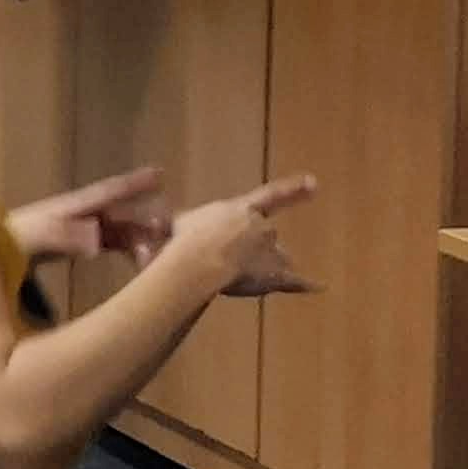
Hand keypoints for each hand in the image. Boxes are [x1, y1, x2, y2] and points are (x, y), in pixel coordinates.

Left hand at [13, 167, 174, 264]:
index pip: (107, 192)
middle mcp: (76, 216)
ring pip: (117, 230)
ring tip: (161, 250)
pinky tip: (139, 261)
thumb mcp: (32, 237)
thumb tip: (99, 240)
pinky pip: (107, 245)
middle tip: (175, 228)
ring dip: (139, 237)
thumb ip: (62, 236)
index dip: (133, 184)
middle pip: (119, 213)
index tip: (161, 174)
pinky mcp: (68, 249)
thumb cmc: (6, 243)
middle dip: (147, 217)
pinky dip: (125, 250)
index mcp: (69, 208)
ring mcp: (73, 232)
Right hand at [178, 172, 318, 296]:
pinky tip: (320, 286)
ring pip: (276, 257)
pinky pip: (294, 281)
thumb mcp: (176, 224)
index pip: (271, 196)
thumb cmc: (184, 239)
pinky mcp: (274, 276)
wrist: (198, 261)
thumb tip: (147, 230)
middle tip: (232, 255)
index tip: (315, 182)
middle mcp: (262, 227)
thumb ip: (174, 225)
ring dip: (267, 263)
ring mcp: (270, 253)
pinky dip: (306, 284)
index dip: (293, 189)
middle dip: (255, 243)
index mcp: (241, 209)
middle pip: (267, 235)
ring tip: (246, 275)